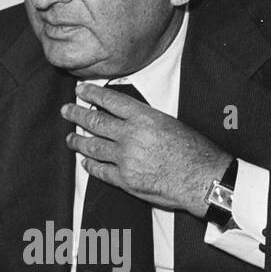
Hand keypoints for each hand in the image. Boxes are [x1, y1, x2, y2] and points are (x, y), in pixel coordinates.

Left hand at [61, 83, 231, 216]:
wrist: (204, 180)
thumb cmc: (194, 151)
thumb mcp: (170, 123)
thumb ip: (144, 119)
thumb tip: (124, 117)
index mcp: (144, 117)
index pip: (110, 100)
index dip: (92, 94)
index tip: (80, 91)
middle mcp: (130, 135)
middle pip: (94, 122)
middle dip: (76, 114)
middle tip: (66, 110)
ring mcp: (125, 159)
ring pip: (92, 147)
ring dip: (78, 141)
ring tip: (70, 138)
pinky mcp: (125, 180)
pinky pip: (100, 171)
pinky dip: (90, 165)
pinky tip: (85, 162)